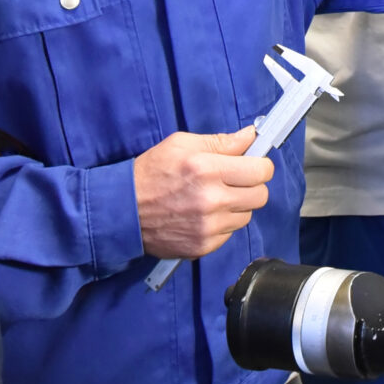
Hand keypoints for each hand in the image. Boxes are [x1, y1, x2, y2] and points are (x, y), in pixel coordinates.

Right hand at [135, 126, 271, 260]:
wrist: (122, 211)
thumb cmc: (150, 173)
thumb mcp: (181, 144)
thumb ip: (220, 141)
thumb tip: (250, 136)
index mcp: (207, 169)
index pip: (260, 171)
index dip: (260, 165)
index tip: (254, 165)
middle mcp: (211, 200)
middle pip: (260, 196)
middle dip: (252, 186)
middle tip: (236, 181)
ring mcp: (207, 226)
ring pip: (246, 216)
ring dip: (237, 206)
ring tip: (214, 198)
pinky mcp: (202, 246)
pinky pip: (229, 234)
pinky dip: (221, 225)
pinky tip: (203, 215)